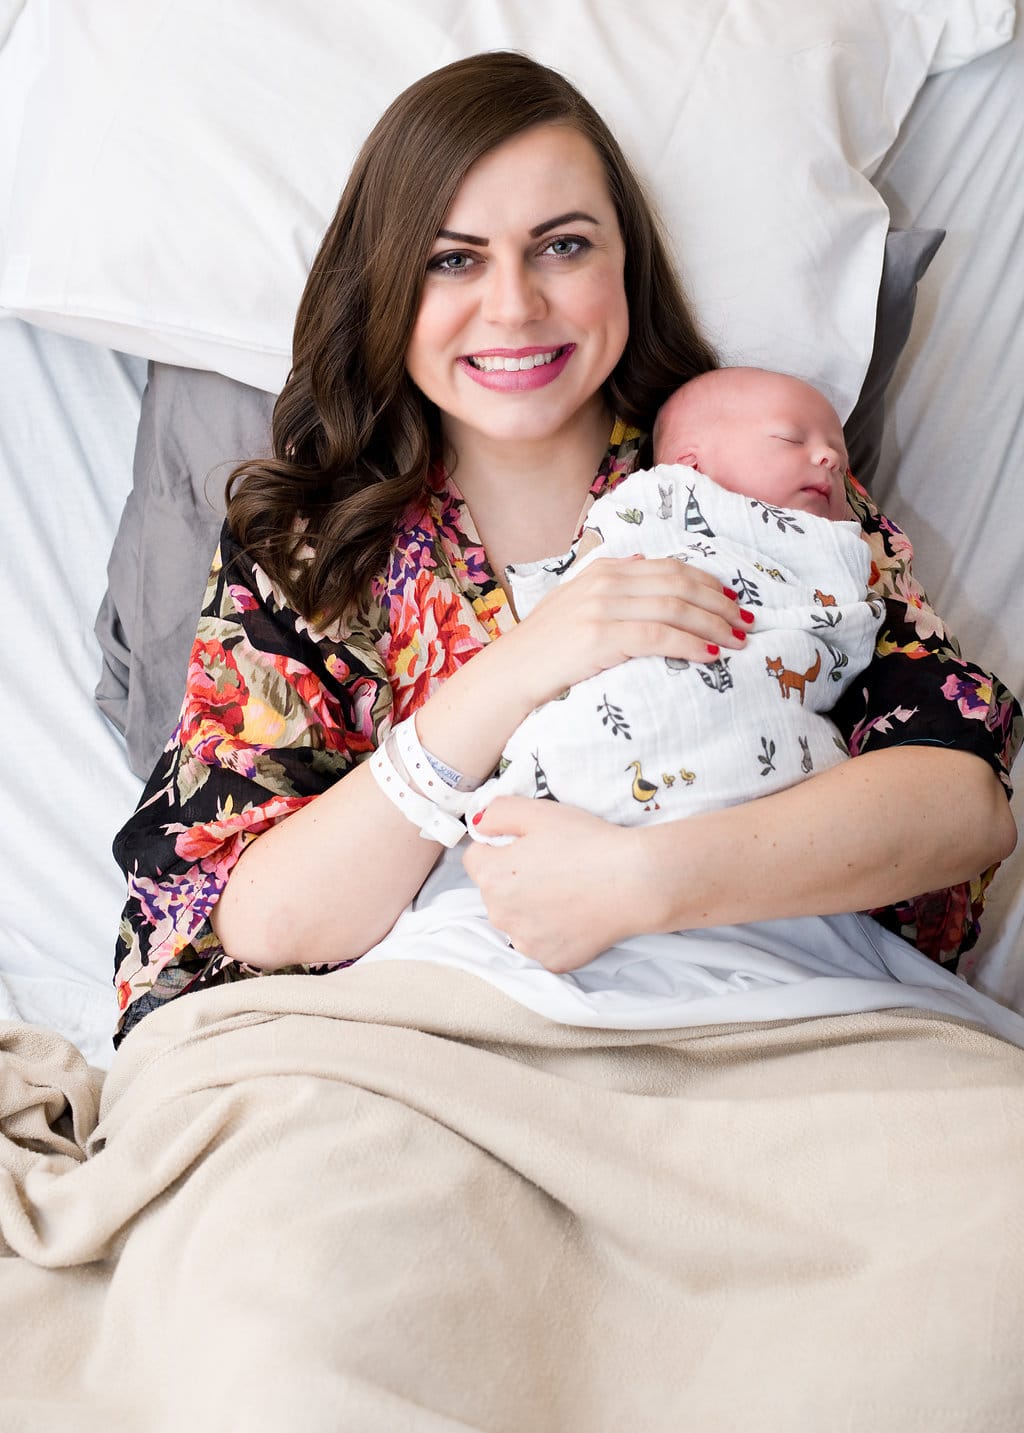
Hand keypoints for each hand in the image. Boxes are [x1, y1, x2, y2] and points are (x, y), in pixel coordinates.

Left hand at [462, 797, 657, 971]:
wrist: (633, 882)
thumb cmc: (587, 843)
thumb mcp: (538, 812)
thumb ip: (497, 812)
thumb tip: (480, 825)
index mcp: (491, 877)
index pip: (476, 858)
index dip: (501, 846)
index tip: (528, 845)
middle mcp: (500, 915)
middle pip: (495, 892)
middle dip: (514, 879)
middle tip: (553, 866)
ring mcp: (526, 942)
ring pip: (517, 920)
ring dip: (531, 908)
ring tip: (567, 891)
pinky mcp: (551, 960)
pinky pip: (542, 943)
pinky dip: (554, 932)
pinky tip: (576, 914)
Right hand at [505, 555, 747, 710]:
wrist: (509, 675)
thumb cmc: (545, 648)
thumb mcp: (575, 603)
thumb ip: (609, 585)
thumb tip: (641, 564)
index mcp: (605, 569)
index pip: (671, 568)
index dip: (709, 583)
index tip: (735, 601)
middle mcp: (606, 581)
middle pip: (680, 585)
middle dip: (720, 604)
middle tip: (747, 623)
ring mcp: (602, 607)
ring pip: (675, 608)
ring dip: (714, 625)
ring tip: (738, 642)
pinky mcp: (600, 636)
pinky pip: (658, 635)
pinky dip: (690, 643)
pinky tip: (710, 654)